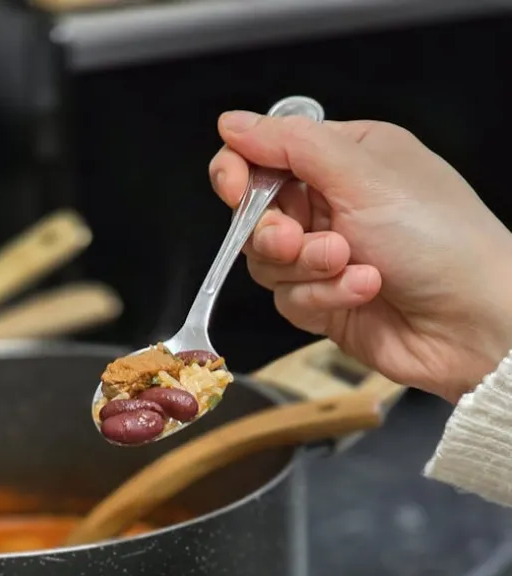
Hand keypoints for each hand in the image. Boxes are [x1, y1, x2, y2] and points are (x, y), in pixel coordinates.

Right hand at [210, 112, 511, 400]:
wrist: (471, 320)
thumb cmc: (440, 238)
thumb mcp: (361, 173)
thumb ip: (289, 145)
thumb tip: (234, 124)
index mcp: (346, 157)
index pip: (267, 155)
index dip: (241, 173)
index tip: (236, 189)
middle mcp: (335, 205)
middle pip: (258, 216)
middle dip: (273, 232)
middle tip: (294, 239)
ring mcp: (329, 258)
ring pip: (269, 264)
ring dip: (306, 268)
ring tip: (351, 265)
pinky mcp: (328, 305)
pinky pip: (291, 301)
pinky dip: (324, 298)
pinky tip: (364, 290)